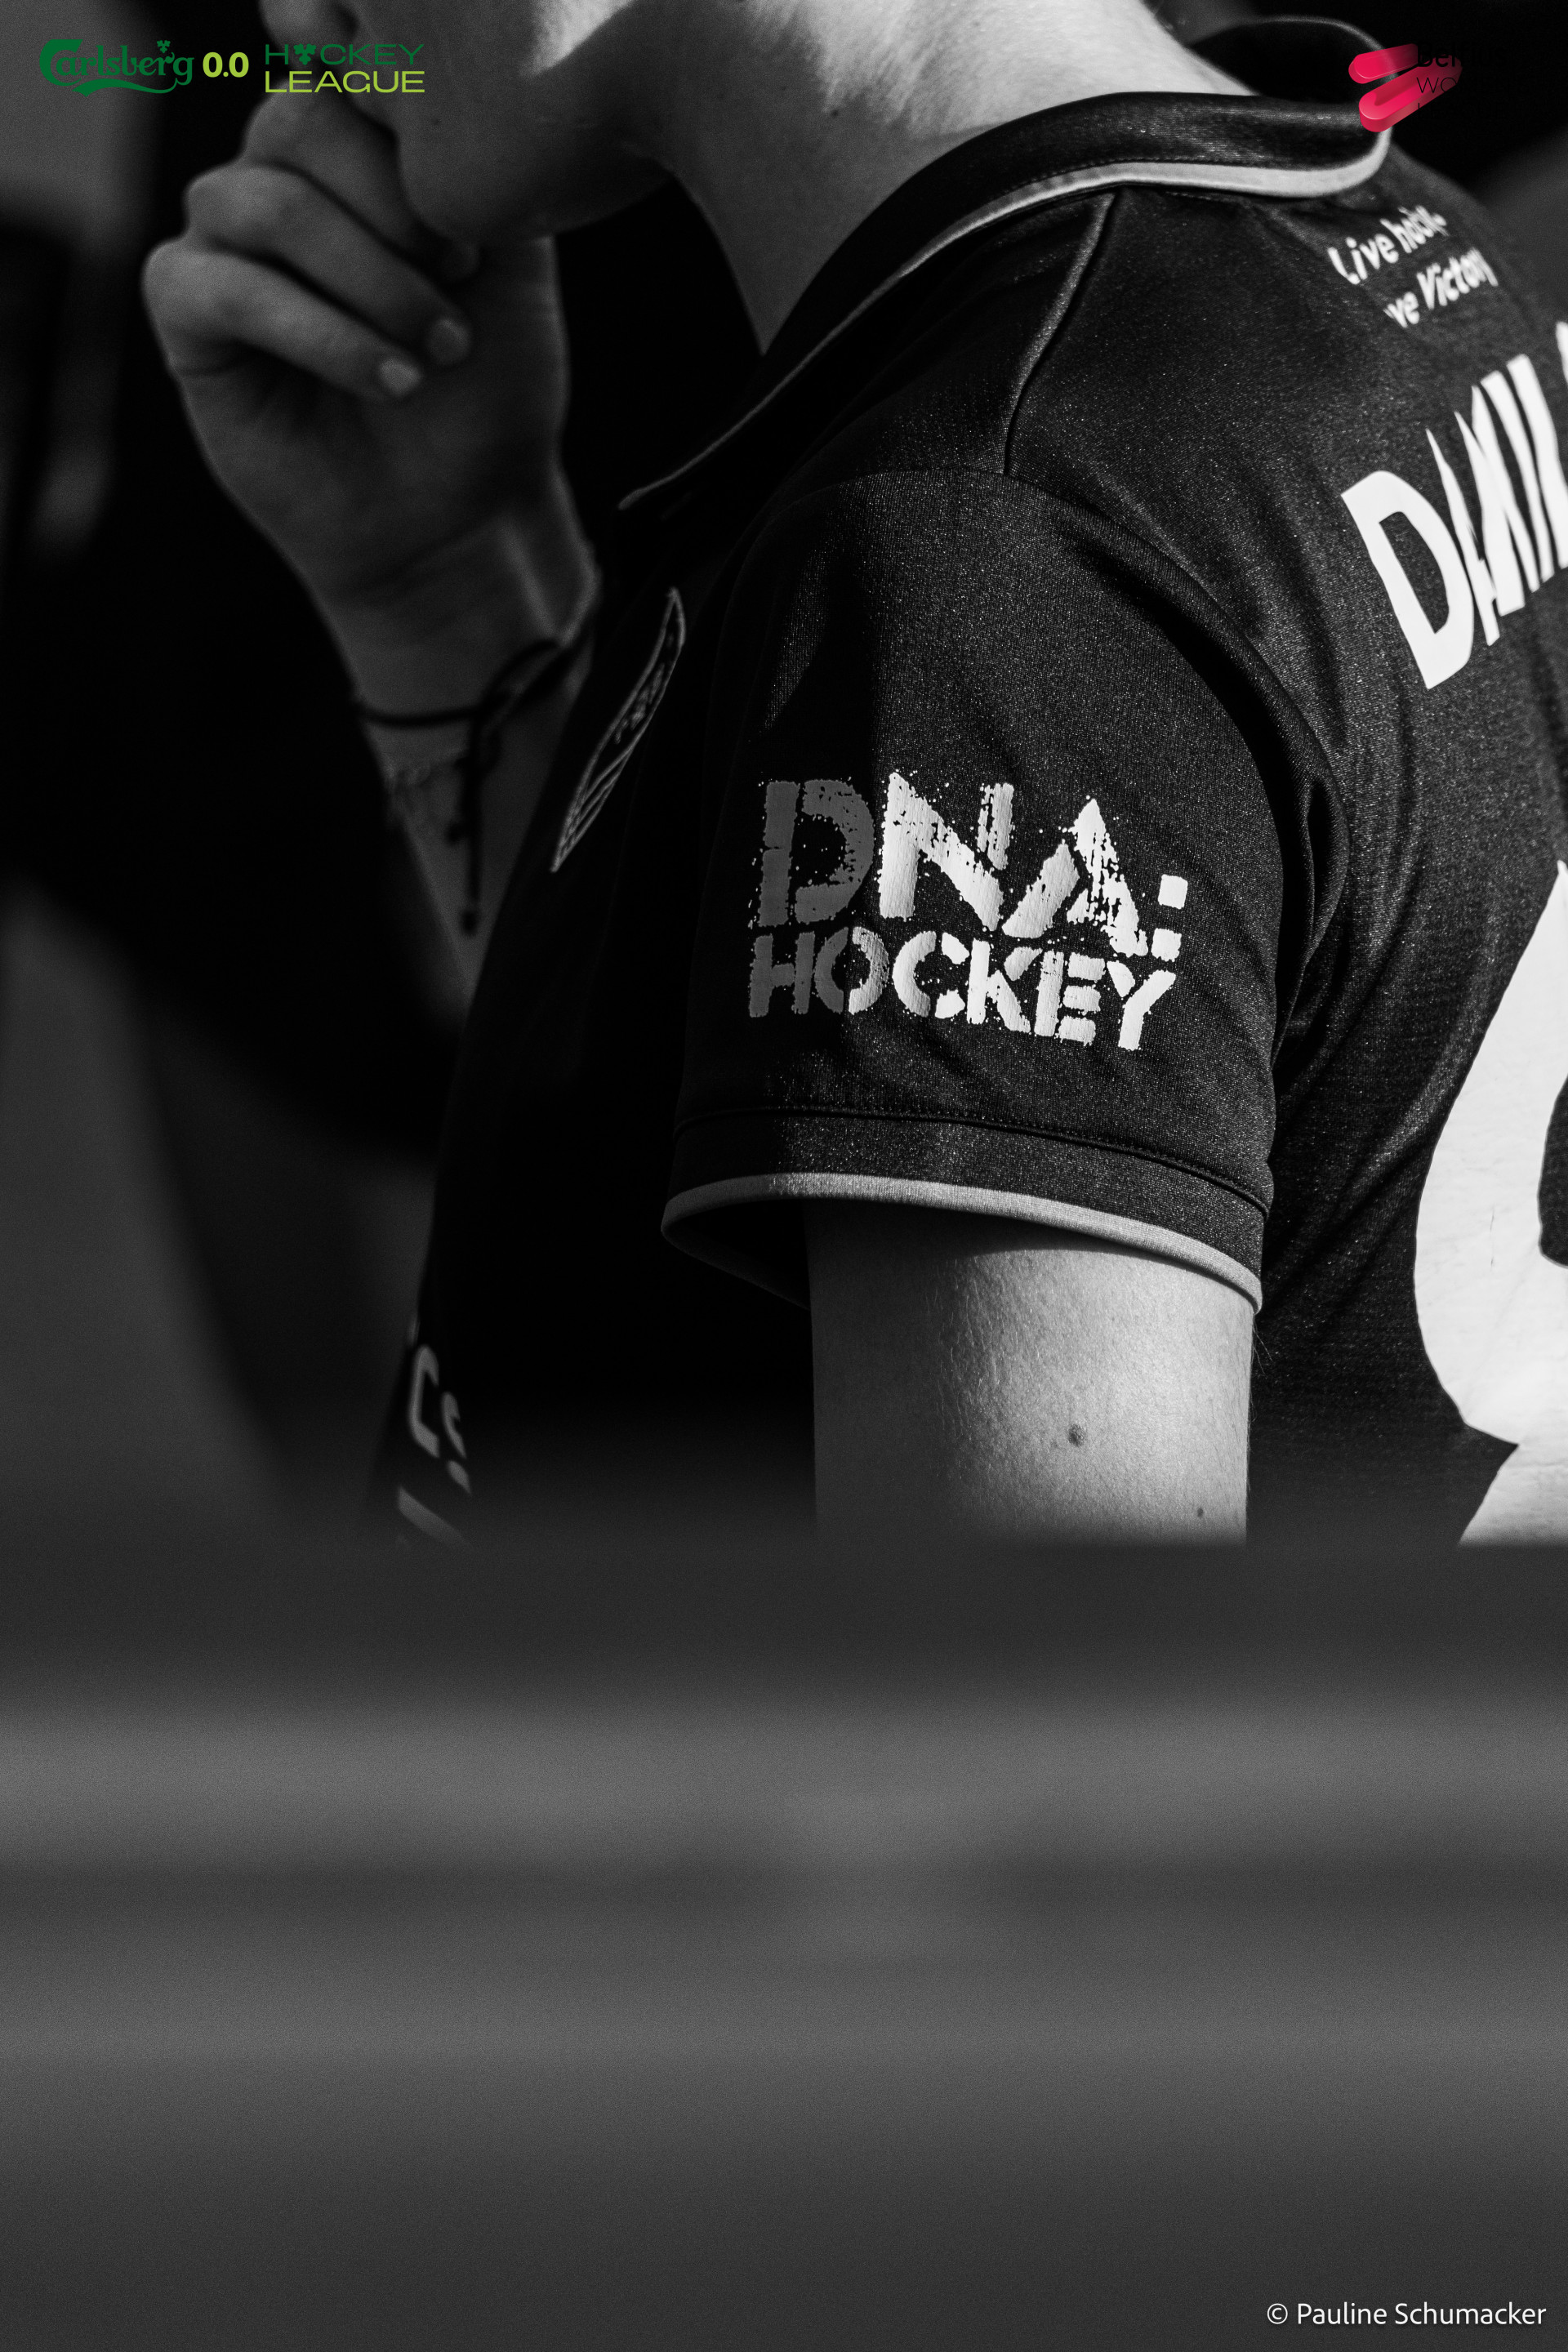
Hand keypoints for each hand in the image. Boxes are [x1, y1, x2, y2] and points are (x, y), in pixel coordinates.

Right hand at [142, 89, 581, 640]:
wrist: (459, 516)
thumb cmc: (487, 392)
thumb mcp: (513, 266)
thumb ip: (474, 169)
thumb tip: (432, 105)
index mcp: (352, 148)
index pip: (345, 73)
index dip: (403, 129)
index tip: (472, 239)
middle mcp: (277, 177)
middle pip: (295, 119)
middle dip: (392, 206)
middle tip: (458, 277)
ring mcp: (222, 241)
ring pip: (266, 204)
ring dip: (370, 280)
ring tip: (438, 349)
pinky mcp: (185, 314)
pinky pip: (225, 288)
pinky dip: (321, 335)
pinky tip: (390, 382)